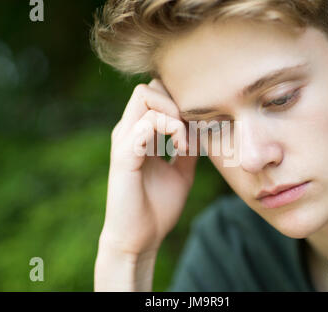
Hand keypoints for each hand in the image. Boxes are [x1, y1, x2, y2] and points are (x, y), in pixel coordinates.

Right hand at [100, 79, 197, 254]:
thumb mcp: (182, 172)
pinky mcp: (123, 155)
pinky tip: (182, 149)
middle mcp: (129, 132)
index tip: (200, 124)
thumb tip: (204, 130)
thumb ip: (188, 149)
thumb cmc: (157, 207)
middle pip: (148, 88)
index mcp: (140, 134)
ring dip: (174, 112)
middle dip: (176, 100)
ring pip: (145, 96)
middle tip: (193, 127)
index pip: (155, 95)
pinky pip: (145, 124)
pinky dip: (171, 129)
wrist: (140, 239)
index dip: (180, 101)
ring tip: (187, 141)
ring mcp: (124, 141)